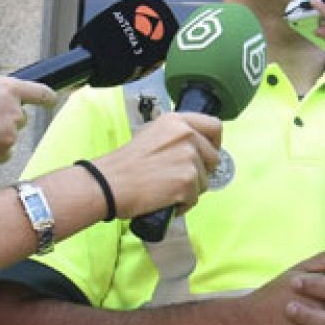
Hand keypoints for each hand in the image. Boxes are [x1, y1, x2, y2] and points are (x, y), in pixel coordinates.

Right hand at [0, 73, 57, 167]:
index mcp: (9, 89)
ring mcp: (9, 134)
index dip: (48, 97)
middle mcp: (14, 112)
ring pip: (7, 136)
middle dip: (4, 119)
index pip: (39, 92)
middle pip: (19, 118)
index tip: (53, 99)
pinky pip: (2, 153)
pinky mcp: (1, 153)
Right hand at [95, 112, 222, 216]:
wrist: (109, 183)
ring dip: (190, 189)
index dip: (214, 143)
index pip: (214, 126)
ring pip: (205, 180)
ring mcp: (189, 158)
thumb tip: (195, 146)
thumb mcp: (151, 134)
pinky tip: (165, 200)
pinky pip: (195, 198)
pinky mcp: (187, 181)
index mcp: (178, 121)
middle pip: (213, 157)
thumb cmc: (125, 164)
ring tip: (166, 189)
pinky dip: (182, 204)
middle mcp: (187, 135)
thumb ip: (176, 136)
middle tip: (179, 178)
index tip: (207, 153)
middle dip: (201, 171)